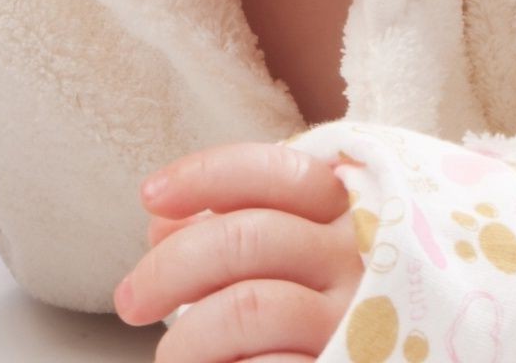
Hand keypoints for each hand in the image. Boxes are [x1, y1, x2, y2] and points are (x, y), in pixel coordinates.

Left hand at [116, 140, 363, 361]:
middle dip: (167, 269)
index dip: (204, 175)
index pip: (275, 171)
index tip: (150, 197)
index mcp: (346, 212)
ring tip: (171, 358)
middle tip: (129, 302)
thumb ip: (239, 229)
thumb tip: (162, 225)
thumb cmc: (327, 308)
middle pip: (245, 238)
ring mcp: (358, 316)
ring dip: (189, 336)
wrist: (385, 361)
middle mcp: (358, 256)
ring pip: (249, 306)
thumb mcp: (295, 254)